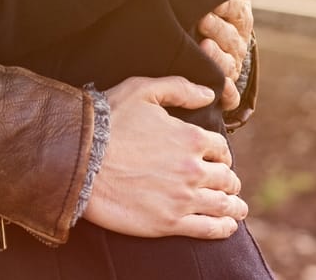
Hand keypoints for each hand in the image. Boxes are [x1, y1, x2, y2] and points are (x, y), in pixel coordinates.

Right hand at [83, 76, 246, 238]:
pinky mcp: (170, 222)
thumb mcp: (141, 90)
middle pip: (227, 177)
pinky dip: (224, 228)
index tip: (214, 157)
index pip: (221, 148)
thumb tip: (208, 94)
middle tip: (225, 182)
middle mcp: (194, 169)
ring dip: (234, 205)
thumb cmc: (107, 121)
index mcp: (191, 138)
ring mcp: (183, 198)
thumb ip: (179, 88)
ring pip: (223, 204)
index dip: (219, 152)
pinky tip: (228, 226)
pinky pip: (209, 228)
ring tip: (237, 207)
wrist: (79, 160)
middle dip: (228, 179)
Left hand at [196, 0, 253, 109]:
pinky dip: (227, 94)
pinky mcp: (223, 84)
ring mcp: (231, 63)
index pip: (235, 11)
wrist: (203, 30)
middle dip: (218, 29)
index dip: (226, 6)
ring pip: (230, 64)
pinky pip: (231, 95)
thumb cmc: (207, 1)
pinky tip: (221, 92)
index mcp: (237, 17)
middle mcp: (236, 41)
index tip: (211, 1)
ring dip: (219, 58)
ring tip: (206, 48)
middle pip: (231, 37)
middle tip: (202, 20)